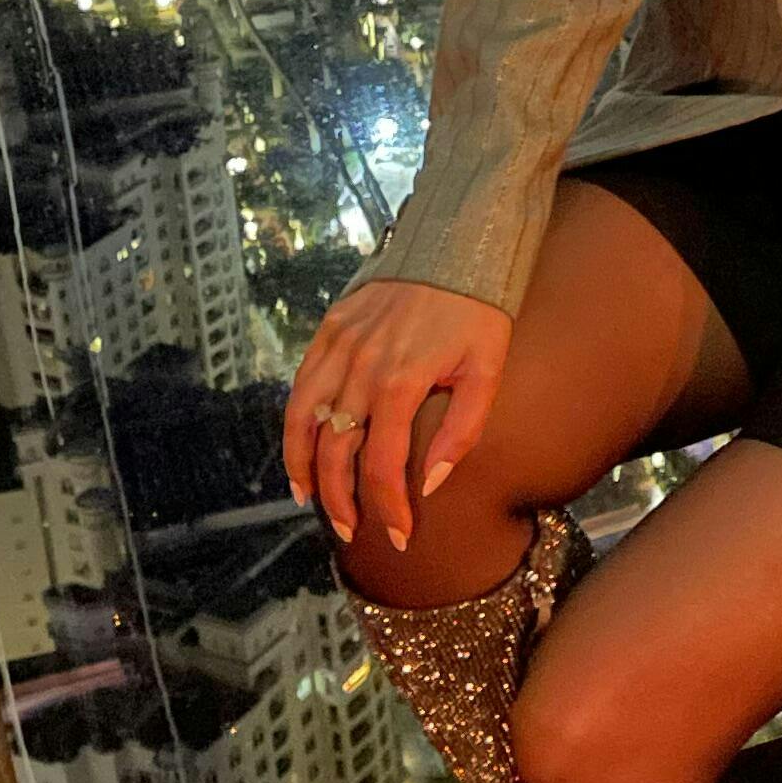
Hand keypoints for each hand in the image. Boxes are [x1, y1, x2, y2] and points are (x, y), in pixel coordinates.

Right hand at [284, 276, 511, 552]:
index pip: (381, 466)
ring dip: (304, 468)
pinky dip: (294, 424)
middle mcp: (361, 369)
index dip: (386, 508)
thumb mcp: (486, 374)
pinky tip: (301, 448)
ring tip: (311, 501)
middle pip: (336, 453)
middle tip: (351, 531)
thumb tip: (429, 482)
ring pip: (305, 422)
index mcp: (400, 384)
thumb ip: (460, 432)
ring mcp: (339, 348)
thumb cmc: (478, 313)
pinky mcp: (330, 329)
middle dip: (341, 501)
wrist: (455, 247)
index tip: (396, 535)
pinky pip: (301, 386)